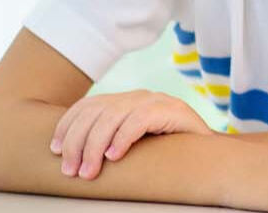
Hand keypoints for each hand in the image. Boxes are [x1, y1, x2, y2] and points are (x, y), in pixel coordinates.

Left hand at [50, 90, 213, 179]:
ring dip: (95, 146)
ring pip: (113, 116)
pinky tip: (115, 157)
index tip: (54, 150)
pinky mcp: (171, 111)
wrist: (213, 154)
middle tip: (70, 171)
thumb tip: (71, 157)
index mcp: (126, 101)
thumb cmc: (169, 154)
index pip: (87, 106)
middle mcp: (138, 96)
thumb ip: (111, 140)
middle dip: (77, 142)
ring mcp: (156, 101)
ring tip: (89, 171)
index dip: (67, 125)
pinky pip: (140, 120)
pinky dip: (123, 138)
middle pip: (96, 112)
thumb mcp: (134, 144)